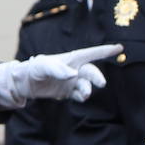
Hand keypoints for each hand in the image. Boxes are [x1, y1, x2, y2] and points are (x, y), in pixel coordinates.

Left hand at [0, 44, 120, 106]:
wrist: (24, 83)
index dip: (105, 50)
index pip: (91, 53)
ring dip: (88, 89)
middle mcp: (74, 69)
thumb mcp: (43, 66)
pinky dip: (81, 97)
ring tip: (84, 94)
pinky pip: (79, 95)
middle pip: (91, 72)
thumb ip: (57, 69)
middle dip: (96, 77)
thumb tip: (73, 75)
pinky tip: (80, 97)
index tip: (120, 47)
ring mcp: (72, 81)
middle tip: (100, 83)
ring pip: (86, 85)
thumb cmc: (34, 69)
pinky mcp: (67, 92)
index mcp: (71, 59)